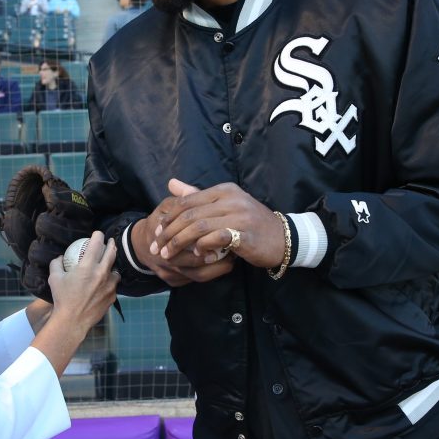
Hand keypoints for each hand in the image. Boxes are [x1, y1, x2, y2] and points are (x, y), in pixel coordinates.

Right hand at [35, 232, 119, 376]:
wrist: (72, 321)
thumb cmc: (62, 298)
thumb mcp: (54, 278)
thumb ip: (56, 264)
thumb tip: (60, 257)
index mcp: (88, 266)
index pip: (96, 244)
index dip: (98, 235)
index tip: (97, 234)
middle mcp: (102, 273)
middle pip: (112, 253)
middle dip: (111, 244)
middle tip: (110, 242)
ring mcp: (109, 286)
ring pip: (115, 271)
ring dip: (112, 266)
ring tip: (108, 266)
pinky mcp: (112, 297)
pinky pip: (113, 286)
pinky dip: (109, 282)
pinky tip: (105, 284)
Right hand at [130, 180, 235, 285]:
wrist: (142, 245)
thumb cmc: (160, 221)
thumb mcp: (167, 207)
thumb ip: (181, 199)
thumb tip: (188, 188)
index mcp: (160, 236)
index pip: (183, 238)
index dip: (204, 236)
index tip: (223, 230)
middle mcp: (163, 257)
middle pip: (193, 263)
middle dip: (215, 256)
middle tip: (234, 248)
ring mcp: (168, 272)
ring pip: (197, 275)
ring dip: (217, 268)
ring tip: (232, 258)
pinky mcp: (173, 281)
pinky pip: (196, 281)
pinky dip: (212, 273)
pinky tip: (224, 264)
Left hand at [149, 178, 287, 270]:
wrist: (283, 238)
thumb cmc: (250, 223)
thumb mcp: (224, 205)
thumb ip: (197, 196)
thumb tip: (171, 183)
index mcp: (224, 190)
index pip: (187, 201)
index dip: (169, 217)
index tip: (156, 233)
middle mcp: (231, 199)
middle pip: (190, 214)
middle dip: (169, 233)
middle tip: (156, 248)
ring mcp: (239, 215)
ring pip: (199, 227)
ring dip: (179, 242)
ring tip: (168, 254)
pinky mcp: (245, 234)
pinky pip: (216, 238)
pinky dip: (202, 246)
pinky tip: (196, 254)